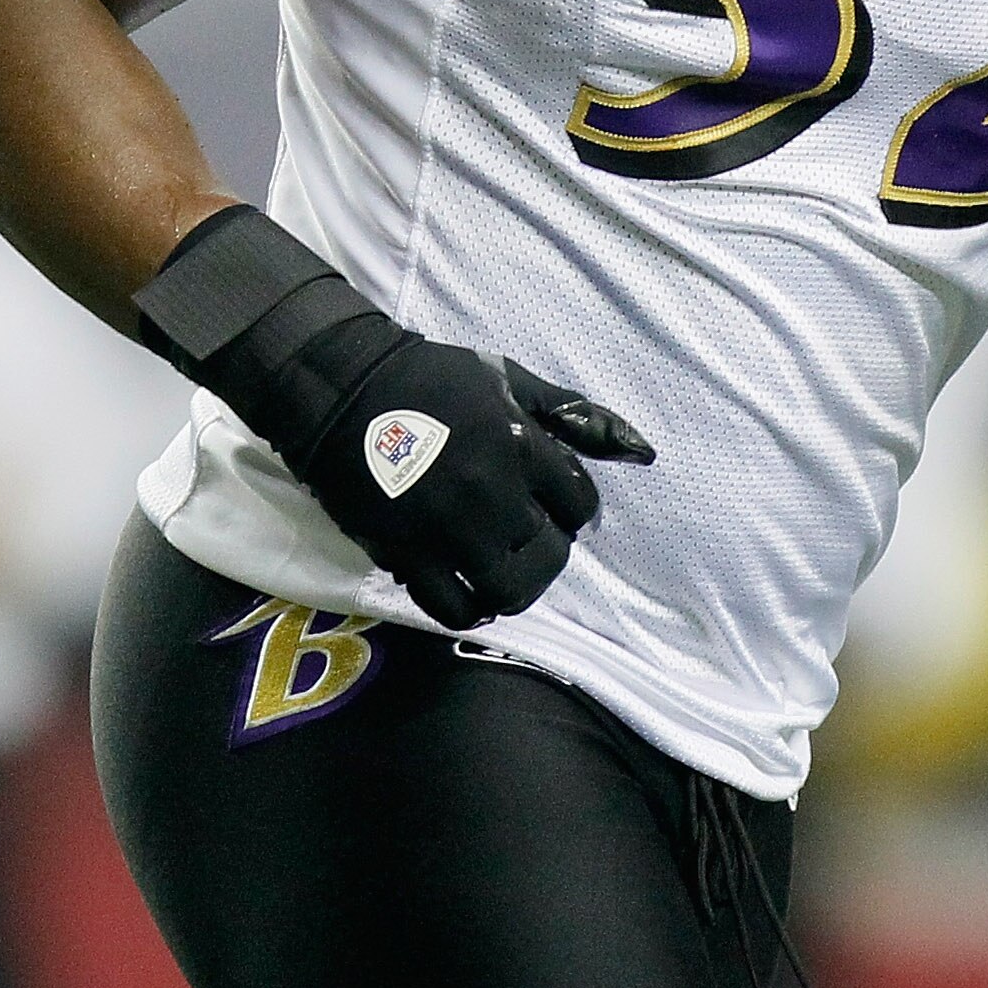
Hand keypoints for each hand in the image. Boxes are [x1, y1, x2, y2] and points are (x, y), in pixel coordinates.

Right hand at [300, 342, 655, 630]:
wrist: (344, 387)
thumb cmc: (432, 378)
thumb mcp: (510, 380)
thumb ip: (576, 417)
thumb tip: (644, 451)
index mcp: (520, 445)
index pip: (579, 505)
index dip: (572, 509)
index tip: (552, 504)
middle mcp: (491, 491)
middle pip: (549, 555)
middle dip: (548, 552)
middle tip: (527, 539)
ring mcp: (447, 527)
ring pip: (507, 590)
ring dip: (514, 587)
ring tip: (500, 570)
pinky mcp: (405, 552)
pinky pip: (451, 608)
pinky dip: (468, 608)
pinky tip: (465, 589)